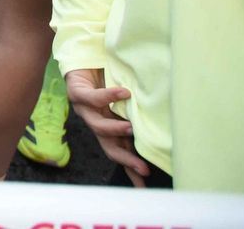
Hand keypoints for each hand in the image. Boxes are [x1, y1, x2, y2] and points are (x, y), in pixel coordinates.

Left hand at [64, 68, 148, 185]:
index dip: (131, 169)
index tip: (144, 185)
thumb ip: (139, 116)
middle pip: (108, 147)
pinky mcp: (76, 92)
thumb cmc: (110, 80)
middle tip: (142, 168)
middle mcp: (96, 121)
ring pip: (97, 126)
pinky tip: (124, 93)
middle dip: (125, 159)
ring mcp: (84, 109)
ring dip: (114, 129)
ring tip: (130, 128)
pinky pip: (92, 97)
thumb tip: (167, 127)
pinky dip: (108, 96)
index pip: (121, 152)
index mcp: (109, 127)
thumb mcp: (127, 103)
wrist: (85, 58)